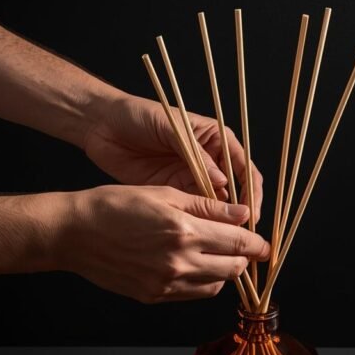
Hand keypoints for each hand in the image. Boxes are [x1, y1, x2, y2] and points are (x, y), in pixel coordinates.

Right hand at [61, 185, 268, 302]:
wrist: (74, 234)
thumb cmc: (113, 205)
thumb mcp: (163, 194)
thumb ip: (206, 206)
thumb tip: (242, 213)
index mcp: (184, 231)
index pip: (237, 244)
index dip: (256, 244)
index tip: (264, 243)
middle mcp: (179, 262)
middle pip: (232, 269)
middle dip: (244, 259)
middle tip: (243, 248)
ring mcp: (166, 284)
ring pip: (215, 285)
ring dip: (224, 272)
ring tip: (217, 255)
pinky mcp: (154, 296)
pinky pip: (193, 294)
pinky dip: (203, 282)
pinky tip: (195, 266)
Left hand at [84, 94, 263, 219]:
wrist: (103, 125)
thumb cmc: (138, 115)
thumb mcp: (170, 128)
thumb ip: (195, 154)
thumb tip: (222, 182)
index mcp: (215, 139)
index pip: (243, 167)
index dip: (251, 190)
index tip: (250, 211)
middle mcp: (208, 161)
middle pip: (235, 190)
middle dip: (240, 212)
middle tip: (242, 234)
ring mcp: (191, 178)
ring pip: (215, 205)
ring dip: (221, 222)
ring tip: (223, 239)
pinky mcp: (173, 193)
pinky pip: (193, 211)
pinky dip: (199, 223)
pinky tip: (201, 236)